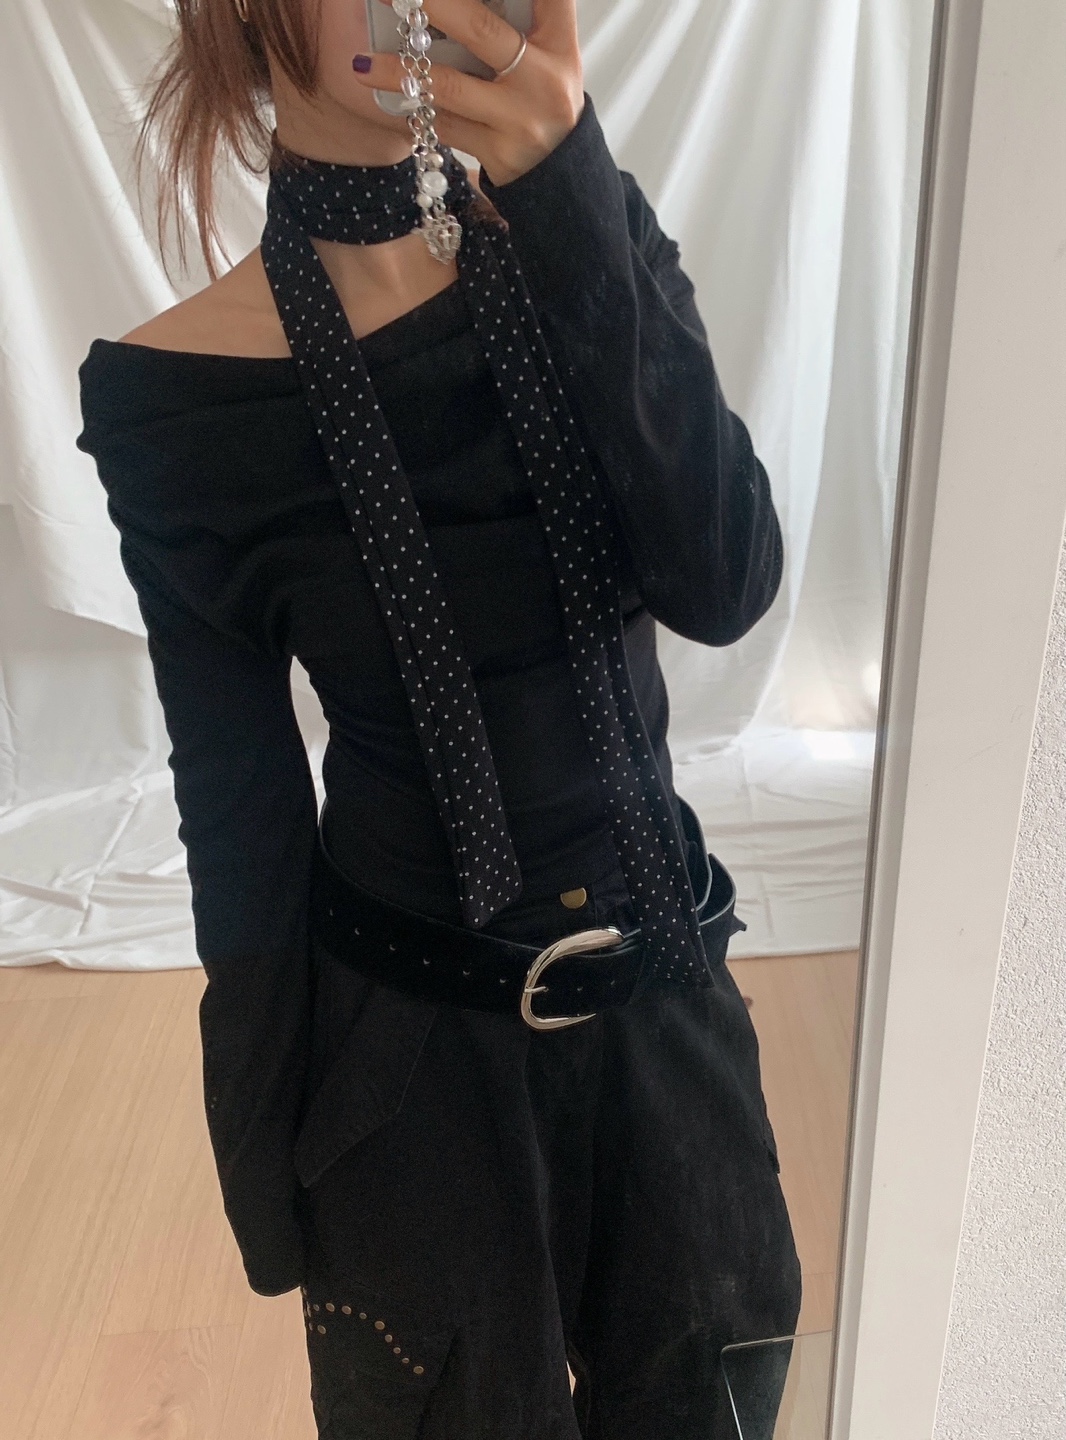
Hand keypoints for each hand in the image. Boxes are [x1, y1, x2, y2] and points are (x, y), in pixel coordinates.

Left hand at [355, 0, 583, 185]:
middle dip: (432, 5)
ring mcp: (520, 120)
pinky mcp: (498, 153)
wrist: (558, 175)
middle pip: (480, 30)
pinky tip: (382, 94)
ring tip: (361, 62)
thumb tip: (449, 8)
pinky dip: (412, 108)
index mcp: (559, 44)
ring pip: (449, 87)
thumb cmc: (542, 98)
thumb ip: (519, 20)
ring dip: (399, 72)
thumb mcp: (548, 56)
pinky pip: (444, 126)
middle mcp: (544, 80)